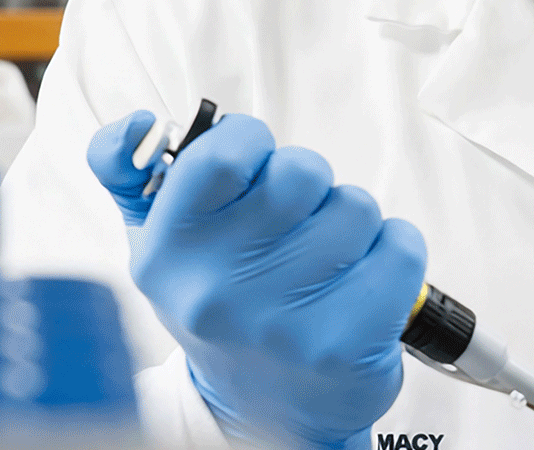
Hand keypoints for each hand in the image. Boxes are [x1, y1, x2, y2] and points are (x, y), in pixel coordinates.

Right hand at [87, 112, 426, 449]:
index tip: (254, 163)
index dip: (251, 143)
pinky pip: (401, 248)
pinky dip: (393, 254)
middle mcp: (219, 291)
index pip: (222, 155)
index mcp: (168, 254)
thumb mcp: (160, 244)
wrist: (262, 409)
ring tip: (324, 260)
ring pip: (356, 207)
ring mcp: (284, 322)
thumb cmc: (221, 307)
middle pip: (302, 171)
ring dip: (352, 223)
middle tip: (293, 222)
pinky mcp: (347, 343)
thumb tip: (138, 125)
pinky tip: (361, 280)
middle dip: (309, 185)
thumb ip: (132, 174)